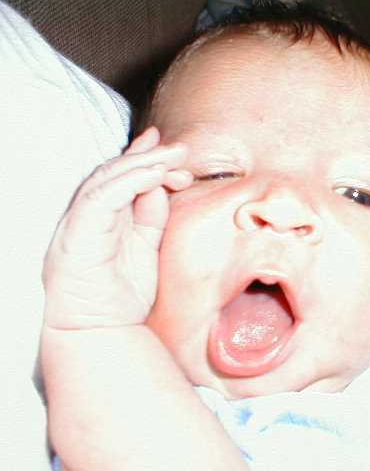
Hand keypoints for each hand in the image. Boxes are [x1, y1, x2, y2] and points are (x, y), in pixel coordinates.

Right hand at [43, 127, 191, 329]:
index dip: (146, 158)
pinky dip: (128, 182)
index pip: (122, 178)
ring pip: (107, 178)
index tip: (173, 150)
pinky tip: (154, 175)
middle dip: (150, 157)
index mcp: (104, 218)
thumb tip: (163, 184)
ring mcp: (79, 222)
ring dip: (143, 164)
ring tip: (173, 157)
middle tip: (180, 150)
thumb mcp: (147, 247)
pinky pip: (102, 197)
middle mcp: (88, 216)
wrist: (100, 332)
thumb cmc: (122, 296)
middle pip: (115, 172)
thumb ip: (152, 216)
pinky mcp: (77, 233)